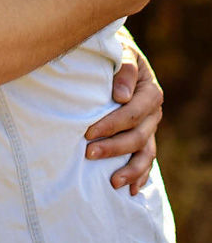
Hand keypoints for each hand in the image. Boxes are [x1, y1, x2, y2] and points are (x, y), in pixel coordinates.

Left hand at [85, 39, 162, 193]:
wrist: (117, 55)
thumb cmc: (115, 54)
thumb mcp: (121, 52)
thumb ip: (124, 69)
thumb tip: (122, 95)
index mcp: (150, 92)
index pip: (133, 113)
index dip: (111, 125)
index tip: (88, 132)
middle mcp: (154, 113)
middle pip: (137, 136)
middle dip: (113, 148)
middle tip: (88, 154)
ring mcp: (150, 128)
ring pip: (145, 153)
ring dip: (130, 169)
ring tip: (113, 183)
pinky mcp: (144, 137)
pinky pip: (146, 160)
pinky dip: (140, 175)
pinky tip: (131, 190)